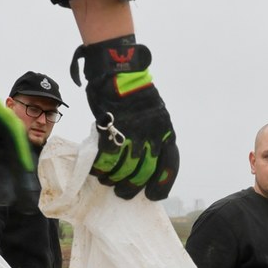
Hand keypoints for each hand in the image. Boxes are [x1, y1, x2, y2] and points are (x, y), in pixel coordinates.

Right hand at [70, 37, 177, 199]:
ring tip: (108, 180)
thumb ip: (152, 138)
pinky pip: (106, 159)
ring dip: (114, 179)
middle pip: (144, 173)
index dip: (161, 185)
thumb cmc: (135, 94)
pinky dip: (101, 168)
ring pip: (124, 169)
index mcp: (166, 133)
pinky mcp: (112, 131)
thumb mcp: (155, 116)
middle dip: (132, 188)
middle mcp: (152, 136)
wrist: (120, 72)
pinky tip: (98, 171)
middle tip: (123, 192)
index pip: (169, 167)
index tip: (152, 196)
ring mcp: (132, 134)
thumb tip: (143, 161)